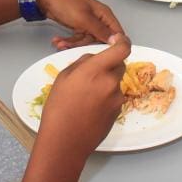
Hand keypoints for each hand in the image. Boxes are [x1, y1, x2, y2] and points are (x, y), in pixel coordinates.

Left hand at [36, 0, 125, 49]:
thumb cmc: (65, 2)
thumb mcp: (83, 19)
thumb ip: (100, 30)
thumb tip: (116, 41)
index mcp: (104, 14)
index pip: (117, 34)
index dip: (113, 46)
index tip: (103, 56)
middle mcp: (98, 19)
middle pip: (100, 40)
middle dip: (85, 46)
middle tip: (72, 47)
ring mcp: (87, 23)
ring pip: (86, 41)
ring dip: (73, 44)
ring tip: (60, 43)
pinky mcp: (77, 26)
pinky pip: (77, 39)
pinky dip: (68, 41)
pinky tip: (58, 41)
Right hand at [38, 34, 131, 154]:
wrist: (65, 141)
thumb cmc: (58, 108)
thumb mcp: (63, 78)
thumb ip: (82, 64)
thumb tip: (94, 59)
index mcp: (96, 70)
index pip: (122, 49)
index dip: (123, 41)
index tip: (118, 40)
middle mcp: (110, 82)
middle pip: (120, 65)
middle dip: (109, 65)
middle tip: (92, 75)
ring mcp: (116, 99)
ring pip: (116, 82)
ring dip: (107, 83)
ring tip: (87, 97)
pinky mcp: (118, 112)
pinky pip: (115, 97)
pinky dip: (107, 98)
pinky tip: (91, 108)